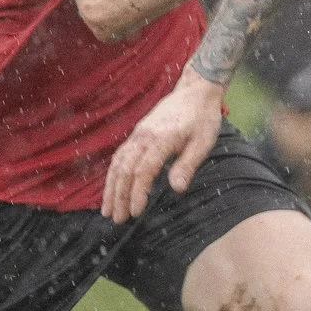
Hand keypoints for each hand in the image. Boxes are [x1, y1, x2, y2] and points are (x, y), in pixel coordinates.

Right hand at [101, 69, 224, 221]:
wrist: (195, 90)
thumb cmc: (202, 118)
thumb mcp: (203, 142)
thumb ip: (188, 164)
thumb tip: (177, 188)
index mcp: (161, 140)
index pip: (143, 171)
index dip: (137, 193)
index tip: (135, 212)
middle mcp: (143, 137)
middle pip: (124, 169)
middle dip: (118, 196)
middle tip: (116, 219)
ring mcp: (138, 134)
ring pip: (117, 163)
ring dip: (110, 187)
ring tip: (107, 209)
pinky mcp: (137, 133)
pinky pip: (119, 155)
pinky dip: (112, 173)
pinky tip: (111, 187)